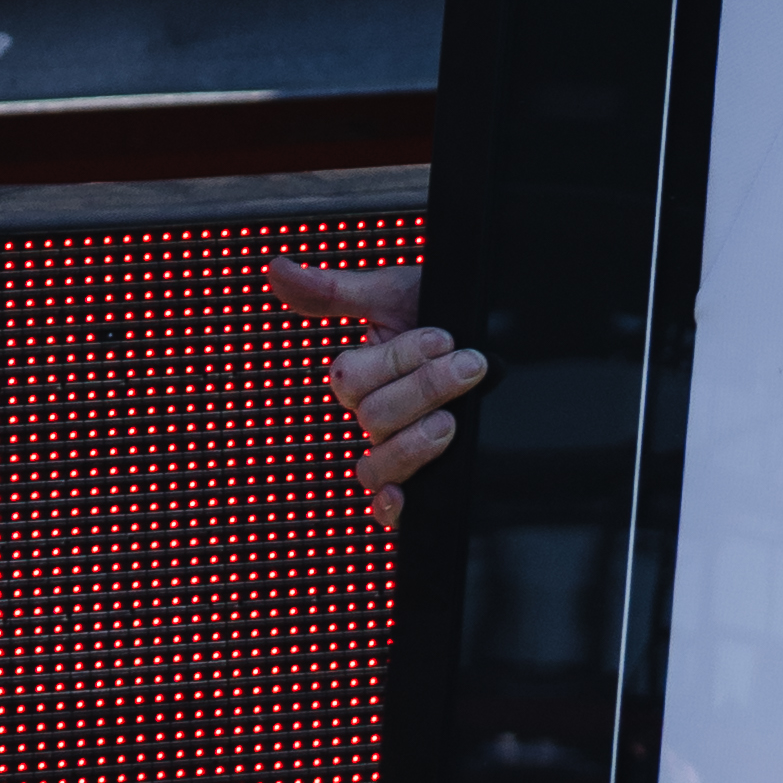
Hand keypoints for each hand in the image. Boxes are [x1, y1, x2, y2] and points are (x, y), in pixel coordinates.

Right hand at [274, 262, 488, 524]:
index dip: (398, 359)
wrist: (507, 336)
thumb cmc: (446, 314)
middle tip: (467, 366)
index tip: (442, 337)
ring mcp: (398, 451)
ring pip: (377, 465)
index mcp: (363, 376)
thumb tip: (275, 270)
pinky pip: (389, 512)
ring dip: (414, 443)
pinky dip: (389, 508)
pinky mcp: (424, 481)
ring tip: (452, 420)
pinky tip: (402, 497)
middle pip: (371, 420)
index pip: (352, 381)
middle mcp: (376, 417)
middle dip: (423, 389)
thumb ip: (335, 290)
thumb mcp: (396, 293)